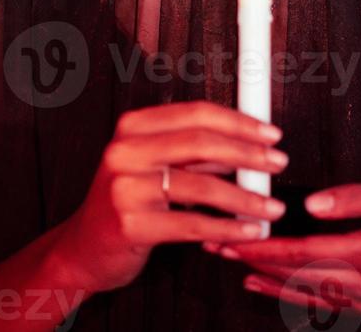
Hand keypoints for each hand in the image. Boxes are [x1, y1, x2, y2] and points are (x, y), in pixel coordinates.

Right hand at [52, 100, 287, 294]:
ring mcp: (125, 187)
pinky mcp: (131, 224)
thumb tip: (249, 143)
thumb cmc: (127, 201)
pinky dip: (228, 227)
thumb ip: (192, 152)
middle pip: (201, 143)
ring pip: (202, 185)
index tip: (270, 132)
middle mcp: (125, 151)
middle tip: (278, 163)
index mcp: (133, 126)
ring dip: (246, 196)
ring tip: (272, 206)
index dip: (238, 121)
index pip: (196, 113)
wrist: (83, 248)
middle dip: (248, 152)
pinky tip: (249, 230)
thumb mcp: (152, 164)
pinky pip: (192, 224)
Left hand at [204, 178, 360, 318]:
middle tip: (216, 240)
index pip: (303, 251)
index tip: (236, 233)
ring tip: (229, 257)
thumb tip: (312, 203)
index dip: (265, 245)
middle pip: (294, 273)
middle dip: (252, 258)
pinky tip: (262, 283)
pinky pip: (315, 303)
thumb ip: (354, 198)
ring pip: (300, 292)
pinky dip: (284, 294)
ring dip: (261, 275)